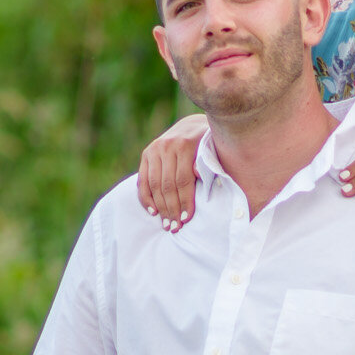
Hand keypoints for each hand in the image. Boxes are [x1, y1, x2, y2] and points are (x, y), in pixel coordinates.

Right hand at [135, 115, 209, 230]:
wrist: (191, 126)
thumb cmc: (207, 143)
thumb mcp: (212, 149)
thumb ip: (207, 163)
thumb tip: (197, 176)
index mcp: (185, 144)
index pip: (183, 180)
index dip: (184, 201)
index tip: (187, 218)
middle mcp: (166, 146)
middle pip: (167, 185)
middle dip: (172, 209)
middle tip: (175, 227)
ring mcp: (154, 149)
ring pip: (154, 185)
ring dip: (160, 208)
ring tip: (166, 224)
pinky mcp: (146, 154)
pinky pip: (143, 180)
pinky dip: (146, 198)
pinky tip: (153, 212)